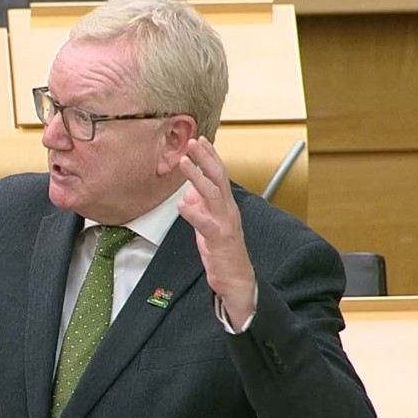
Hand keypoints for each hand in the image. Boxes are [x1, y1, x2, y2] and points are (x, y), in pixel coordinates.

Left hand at [177, 137, 256, 328]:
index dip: (210, 156)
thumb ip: (200, 207)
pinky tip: (181, 204)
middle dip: (205, 158)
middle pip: (218, 177)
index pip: (219, 174)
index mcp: (226, 204)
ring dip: (197, 176)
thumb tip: (188, 192)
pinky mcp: (220, 239)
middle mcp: (229, 209)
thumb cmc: (222, 251)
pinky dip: (193, 213)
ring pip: (212, 194)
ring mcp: (225, 223)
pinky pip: (205, 223)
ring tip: (183, 162)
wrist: (236, 279)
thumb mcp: (208, 223)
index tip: (200, 139)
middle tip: (192, 142)